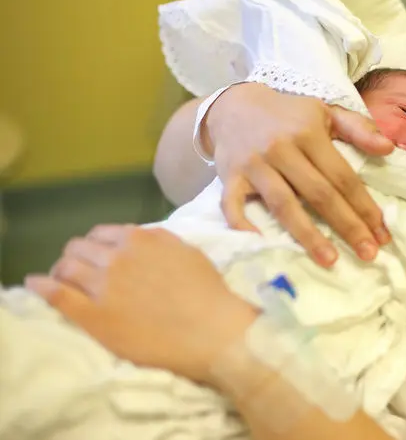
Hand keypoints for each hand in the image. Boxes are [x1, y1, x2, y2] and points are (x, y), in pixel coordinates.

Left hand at [25, 225, 258, 383]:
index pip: (101, 233)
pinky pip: (55, 294)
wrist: (211, 331)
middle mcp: (117, 257)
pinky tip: (35, 285)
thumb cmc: (207, 293)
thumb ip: (160, 240)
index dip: (96, 245)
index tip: (97, 257)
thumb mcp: (188, 252)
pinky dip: (41, 286)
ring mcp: (102, 286)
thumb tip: (139, 238)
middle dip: (76, 257)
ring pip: (64, 267)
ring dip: (60, 271)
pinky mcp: (92, 315)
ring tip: (61, 282)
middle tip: (80, 272)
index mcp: (141, 240)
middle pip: (78, 248)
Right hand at [205, 83, 394, 265]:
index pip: (343, 176)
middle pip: (319, 194)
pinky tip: (262, 245)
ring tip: (330, 260)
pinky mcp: (229, 177)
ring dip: (307, 234)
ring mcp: (254, 164)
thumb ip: (358, 128)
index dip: (364, 206)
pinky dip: (242, 225)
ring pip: (283, 204)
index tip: (383, 233)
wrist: (234, 105)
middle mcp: (282, 149)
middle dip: (347, 226)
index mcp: (309, 133)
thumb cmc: (288, 115)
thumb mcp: (325, 112)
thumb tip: (388, 148)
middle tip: (368, 254)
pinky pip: (231, 205)